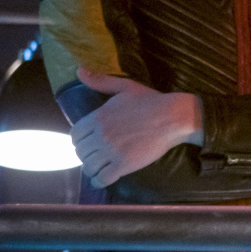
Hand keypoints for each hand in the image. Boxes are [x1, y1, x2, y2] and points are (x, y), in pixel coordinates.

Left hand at [70, 67, 202, 188]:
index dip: (79, 140)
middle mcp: (101, 135)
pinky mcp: (125, 164)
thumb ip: (101, 81)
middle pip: (80, 152)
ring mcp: (112, 151)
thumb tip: (79, 71)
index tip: (88, 142)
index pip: (74, 135)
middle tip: (97, 155)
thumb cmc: (151, 101)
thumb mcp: (125, 87)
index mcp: (98, 117)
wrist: (175, 117)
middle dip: (87, 154)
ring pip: (89, 166)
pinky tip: (105, 177)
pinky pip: (102, 178)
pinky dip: (100, 180)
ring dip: (92, 168)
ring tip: (100, 167)